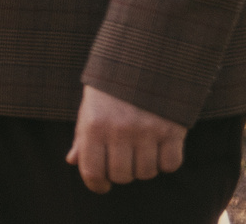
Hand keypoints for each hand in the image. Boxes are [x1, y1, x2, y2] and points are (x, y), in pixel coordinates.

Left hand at [65, 85, 185, 192]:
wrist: (144, 59)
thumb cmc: (111, 89)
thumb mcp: (89, 108)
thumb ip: (82, 137)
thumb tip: (73, 161)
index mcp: (93, 125)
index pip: (92, 172)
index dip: (96, 185)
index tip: (102, 185)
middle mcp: (119, 130)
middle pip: (122, 176)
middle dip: (122, 172)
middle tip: (123, 158)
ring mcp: (147, 131)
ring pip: (146, 173)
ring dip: (144, 165)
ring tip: (141, 146)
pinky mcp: (172, 130)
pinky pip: (170, 165)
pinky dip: (167, 161)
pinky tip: (161, 145)